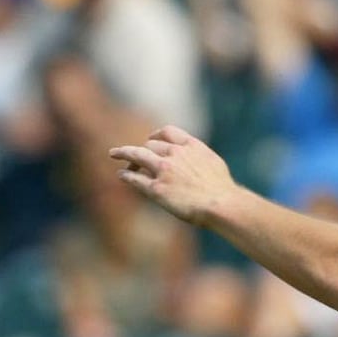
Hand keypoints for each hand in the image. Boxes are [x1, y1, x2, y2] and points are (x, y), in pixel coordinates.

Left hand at [110, 126, 240, 225]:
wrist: (222, 204)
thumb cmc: (223, 189)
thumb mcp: (213, 163)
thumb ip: (200, 157)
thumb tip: (195, 161)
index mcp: (190, 146)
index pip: (167, 132)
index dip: (155, 135)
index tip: (150, 139)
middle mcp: (175, 154)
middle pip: (150, 144)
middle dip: (141, 149)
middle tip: (135, 158)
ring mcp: (164, 170)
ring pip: (137, 155)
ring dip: (124, 153)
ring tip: (114, 154)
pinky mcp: (157, 189)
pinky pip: (135, 179)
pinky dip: (127, 175)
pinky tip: (121, 175)